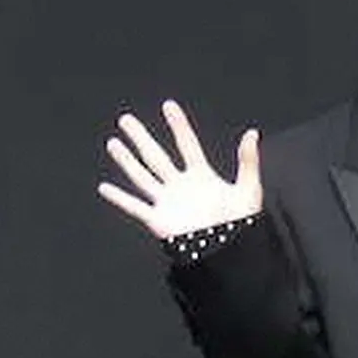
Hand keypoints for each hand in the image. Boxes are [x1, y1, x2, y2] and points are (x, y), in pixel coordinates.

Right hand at [97, 100, 262, 238]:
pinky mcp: (158, 220)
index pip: (187, 144)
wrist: (230, 252)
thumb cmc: (241, 223)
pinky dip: (119, 198)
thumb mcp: (248, 188)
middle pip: (157, 156)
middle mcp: (181, 186)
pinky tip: (104, 188)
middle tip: (126, 120)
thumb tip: (252, 133)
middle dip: (141, 138)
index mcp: (202, 176)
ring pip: (142, 176)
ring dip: (126, 161)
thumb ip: (248, 161)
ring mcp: (168, 202)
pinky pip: (135, 207)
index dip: (178, 125)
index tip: (168, 105)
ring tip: (113, 143)